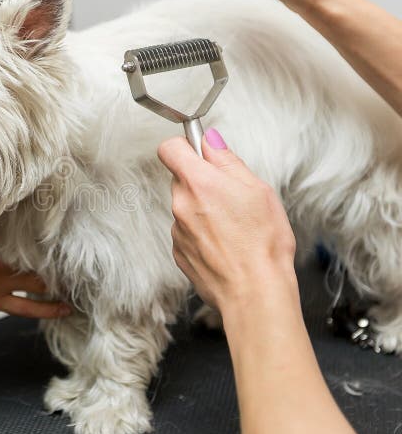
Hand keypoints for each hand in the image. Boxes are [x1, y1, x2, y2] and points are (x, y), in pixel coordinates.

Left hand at [157, 128, 296, 313]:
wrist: (254, 292)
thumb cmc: (262, 243)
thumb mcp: (258, 190)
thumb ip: (227, 161)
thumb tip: (210, 141)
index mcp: (199, 183)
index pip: (170, 149)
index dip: (185, 147)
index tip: (201, 153)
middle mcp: (180, 204)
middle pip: (181, 179)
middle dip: (202, 182)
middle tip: (232, 197)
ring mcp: (176, 230)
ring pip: (185, 207)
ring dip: (203, 210)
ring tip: (233, 227)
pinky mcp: (178, 252)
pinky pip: (186, 232)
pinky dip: (202, 234)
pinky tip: (225, 245)